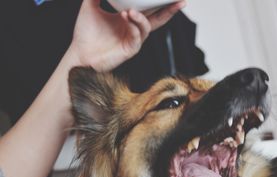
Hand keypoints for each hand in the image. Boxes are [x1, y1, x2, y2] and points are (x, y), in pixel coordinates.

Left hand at [70, 0, 185, 70]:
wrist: (80, 54)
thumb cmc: (86, 35)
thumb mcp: (90, 7)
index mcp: (129, 19)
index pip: (150, 9)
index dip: (162, 3)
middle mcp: (134, 29)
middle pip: (159, 19)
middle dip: (170, 10)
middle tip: (179, 1)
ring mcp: (133, 40)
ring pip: (146, 27)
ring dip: (141, 18)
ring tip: (131, 11)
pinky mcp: (130, 50)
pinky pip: (137, 38)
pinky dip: (133, 27)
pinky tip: (126, 18)